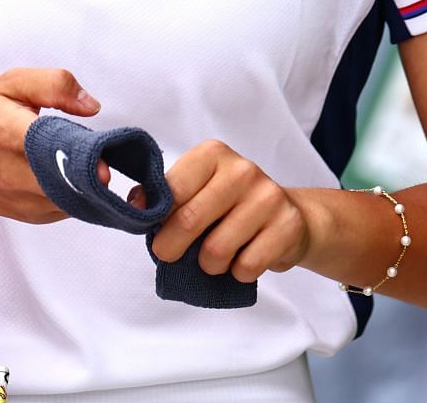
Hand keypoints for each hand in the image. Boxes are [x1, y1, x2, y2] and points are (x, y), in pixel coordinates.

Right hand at [0, 68, 100, 221]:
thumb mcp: (9, 84)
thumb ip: (54, 84)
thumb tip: (92, 106)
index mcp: (11, 135)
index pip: (56, 151)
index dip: (84, 155)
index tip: (102, 151)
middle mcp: (17, 175)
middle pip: (74, 180)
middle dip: (94, 166)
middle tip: (99, 149)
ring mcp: (26, 202)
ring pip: (79, 198)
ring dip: (89, 180)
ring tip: (80, 156)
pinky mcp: (34, 216)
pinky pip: (72, 206)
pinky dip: (79, 190)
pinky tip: (68, 171)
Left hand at [148, 140, 310, 281]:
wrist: (290, 214)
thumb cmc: (231, 203)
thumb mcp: (197, 187)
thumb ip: (165, 194)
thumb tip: (135, 204)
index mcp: (213, 154)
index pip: (172, 190)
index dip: (157, 218)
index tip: (154, 232)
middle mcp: (242, 170)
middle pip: (189, 220)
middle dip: (171, 247)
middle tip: (169, 255)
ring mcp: (268, 197)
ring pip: (216, 250)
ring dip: (208, 264)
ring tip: (213, 256)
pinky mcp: (287, 227)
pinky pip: (246, 266)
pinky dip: (237, 272)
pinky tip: (242, 258)